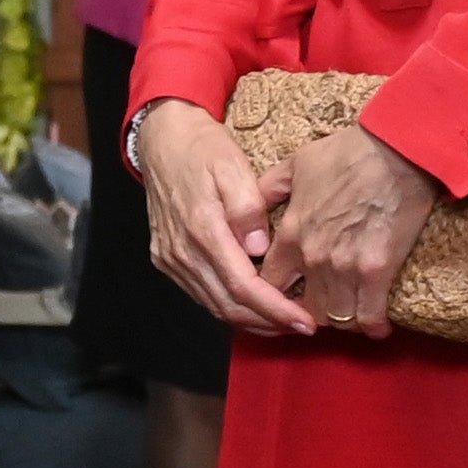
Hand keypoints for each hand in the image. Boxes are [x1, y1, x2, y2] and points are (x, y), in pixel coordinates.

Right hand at [134, 104, 322, 339]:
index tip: (304, 321)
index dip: (275, 309)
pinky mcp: (167, 260)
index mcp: (202, 229)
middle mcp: (182, 252)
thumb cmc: (203, 150)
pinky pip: (201, 294)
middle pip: (228, 306)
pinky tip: (253, 304)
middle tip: (302, 326)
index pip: (243, 287)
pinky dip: (230, 306)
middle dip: (267, 322)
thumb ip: (247, 209)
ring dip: (250, 319)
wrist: (163, 141)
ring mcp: (171, 259)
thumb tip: (260, 249)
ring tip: (283, 321)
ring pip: (214, 306)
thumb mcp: (233, 167)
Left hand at [267, 123, 446, 336]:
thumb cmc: (347, 153)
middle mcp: (312, 257)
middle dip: (305, 315)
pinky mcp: (377, 270)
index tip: (284, 298)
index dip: (272, 296)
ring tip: (346, 318)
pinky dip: (372, 326)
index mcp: (289, 235)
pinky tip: (376, 329)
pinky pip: (369, 315)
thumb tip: (250, 208)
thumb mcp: (294, 165)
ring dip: (339, 321)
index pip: (266, 285)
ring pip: (333, 317)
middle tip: (317, 314)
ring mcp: (344, 267)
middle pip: (299, 308)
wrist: (396, 151)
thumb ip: (268, 191)